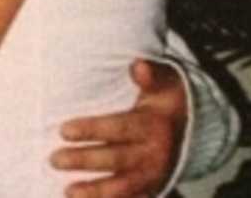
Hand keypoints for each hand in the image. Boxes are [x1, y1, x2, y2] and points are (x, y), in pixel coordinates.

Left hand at [50, 60, 186, 197]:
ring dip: (95, 192)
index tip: (63, 130)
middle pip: (115, 159)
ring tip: (68, 192)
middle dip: (84, 161)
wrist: (195, 127)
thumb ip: (150, 75)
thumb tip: (138, 65)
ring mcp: (153, 175)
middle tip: (54, 159)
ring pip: (122, 186)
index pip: (117, 128)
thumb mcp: (164, 84)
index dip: (91, 130)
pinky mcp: (152, 188)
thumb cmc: (168, 100)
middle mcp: (153, 153)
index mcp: (152, 126)